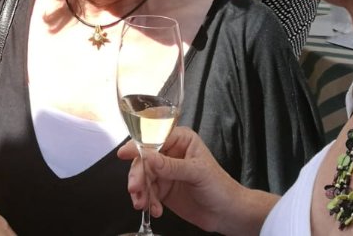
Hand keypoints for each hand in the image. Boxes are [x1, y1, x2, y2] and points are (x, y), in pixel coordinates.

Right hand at [117, 127, 238, 233]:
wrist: (228, 214)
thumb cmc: (221, 187)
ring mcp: (164, 172)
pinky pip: (147, 192)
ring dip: (141, 192)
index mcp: (181, 140)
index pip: (154, 138)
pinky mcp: (162, 189)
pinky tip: (156, 210)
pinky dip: (148, 202)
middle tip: (135, 189)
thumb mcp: (197, 173)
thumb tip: (148, 157)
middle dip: (138, 175)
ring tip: (144, 204)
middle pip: (143, 159)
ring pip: (142, 177)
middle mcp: (170, 153)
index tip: (124, 153)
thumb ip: (171, 166)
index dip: (138, 146)